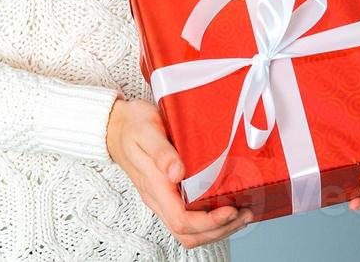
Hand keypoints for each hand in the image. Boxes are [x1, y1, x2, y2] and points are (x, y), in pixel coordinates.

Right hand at [106, 96, 254, 247]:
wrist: (115, 125)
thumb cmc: (131, 125)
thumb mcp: (145, 130)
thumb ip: (161, 152)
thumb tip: (177, 173)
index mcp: (154, 186)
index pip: (182, 221)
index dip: (209, 222)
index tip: (231, 209)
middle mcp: (158, 198)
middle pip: (189, 234)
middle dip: (220, 230)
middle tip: (244, 214)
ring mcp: (162, 198)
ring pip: (190, 231)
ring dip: (218, 228)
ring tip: (242, 213)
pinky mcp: (168, 193)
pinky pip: (189, 217)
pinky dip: (211, 219)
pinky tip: (227, 205)